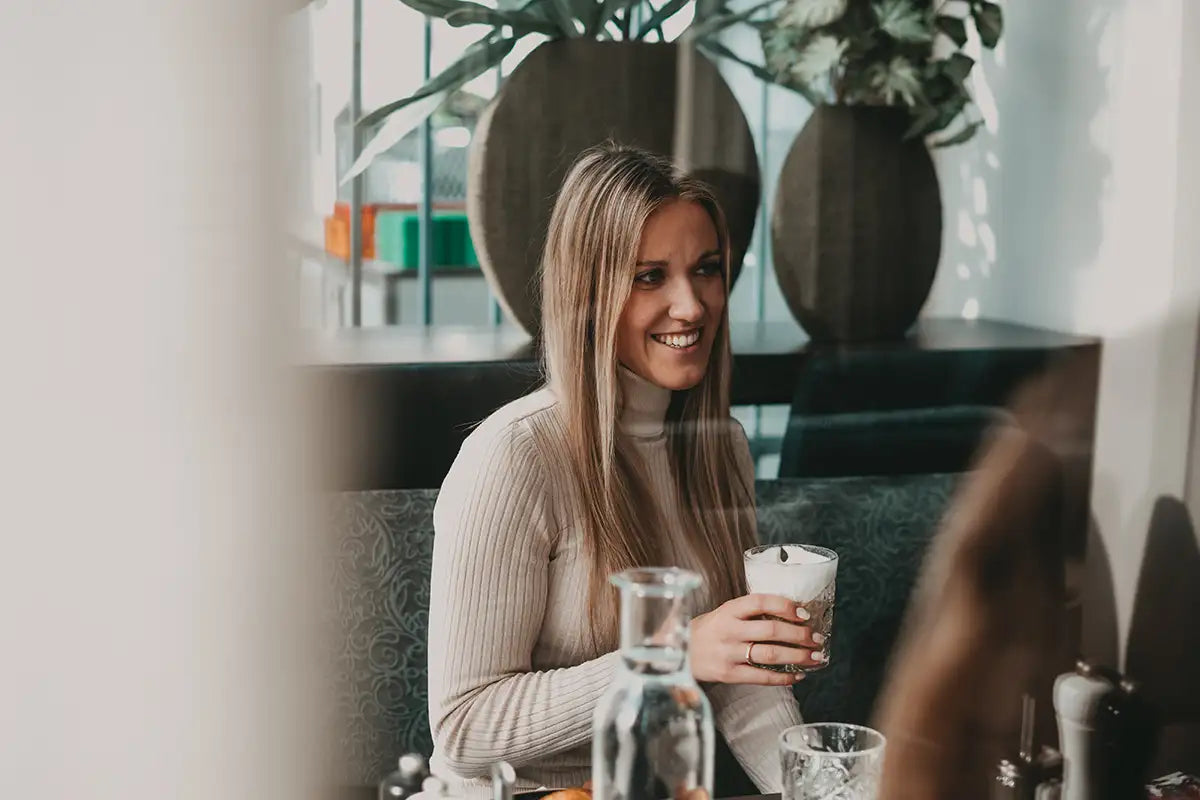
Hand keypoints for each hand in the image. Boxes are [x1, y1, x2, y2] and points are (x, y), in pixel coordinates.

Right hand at [689, 593, 824, 684]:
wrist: (678, 653)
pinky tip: (798, 676)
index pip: (761, 602)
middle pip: (771, 630)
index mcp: (728, 610)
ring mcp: (729, 653)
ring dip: (798, 656)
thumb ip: (748, 612)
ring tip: (815, 657)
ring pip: (770, 654)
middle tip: (817, 638)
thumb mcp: (722, 613)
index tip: (804, 613)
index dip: (785, 606)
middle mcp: (729, 630)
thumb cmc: (707, 631)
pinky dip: (784, 678)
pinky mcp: (729, 674)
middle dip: (800, 635)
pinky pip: (762, 677)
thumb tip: (789, 612)